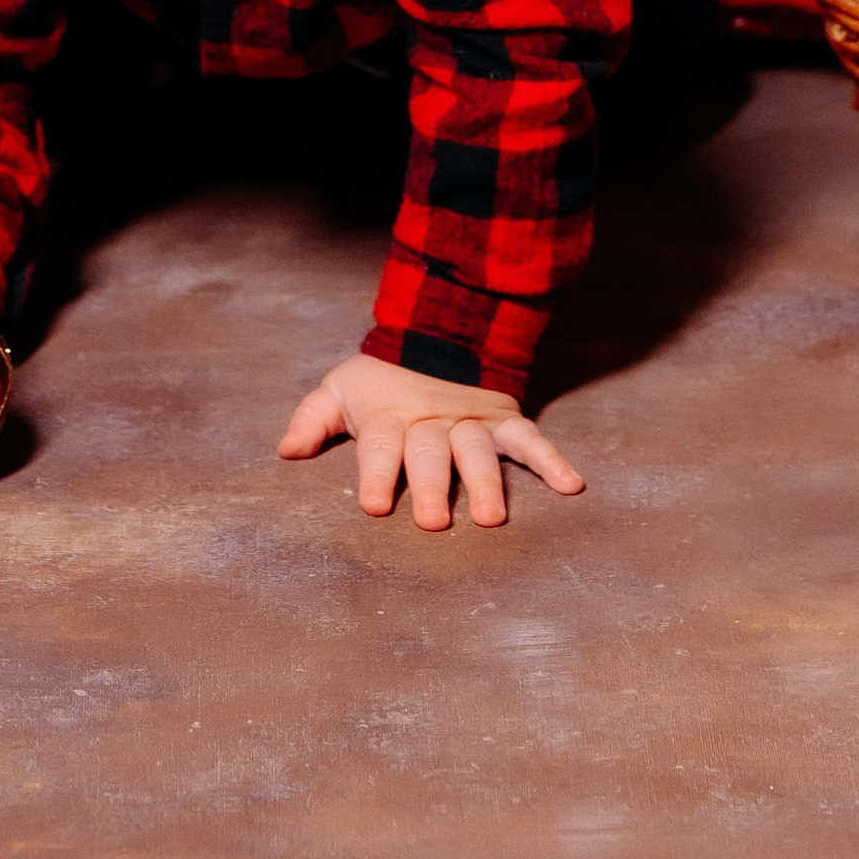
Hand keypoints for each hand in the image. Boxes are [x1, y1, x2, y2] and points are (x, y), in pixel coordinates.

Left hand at [277, 352, 583, 530]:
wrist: (433, 337)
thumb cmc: (379, 384)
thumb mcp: (341, 391)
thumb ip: (314, 419)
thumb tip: (286, 451)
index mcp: (389, 417)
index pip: (380, 446)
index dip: (375, 473)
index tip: (373, 505)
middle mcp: (431, 420)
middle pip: (432, 452)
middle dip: (432, 485)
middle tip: (433, 522)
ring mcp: (470, 420)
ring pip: (479, 450)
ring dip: (486, 482)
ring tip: (492, 518)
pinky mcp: (503, 419)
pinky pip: (530, 437)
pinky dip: (552, 459)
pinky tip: (572, 485)